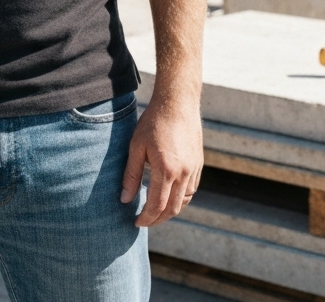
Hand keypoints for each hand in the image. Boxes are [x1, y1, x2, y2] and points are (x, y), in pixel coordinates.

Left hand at [120, 93, 202, 226]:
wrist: (178, 103)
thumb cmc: (153, 122)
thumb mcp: (136, 146)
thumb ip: (131, 175)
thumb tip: (125, 200)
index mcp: (166, 170)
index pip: (157, 206)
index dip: (146, 218)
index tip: (136, 222)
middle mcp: (183, 173)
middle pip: (173, 208)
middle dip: (158, 219)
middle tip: (144, 220)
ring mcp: (194, 169)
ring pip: (185, 200)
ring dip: (171, 210)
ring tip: (156, 210)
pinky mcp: (199, 163)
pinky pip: (192, 189)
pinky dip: (181, 198)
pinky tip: (170, 194)